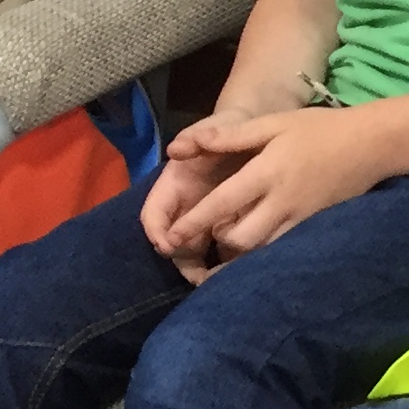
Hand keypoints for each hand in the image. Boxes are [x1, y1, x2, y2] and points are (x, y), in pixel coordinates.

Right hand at [138, 115, 255, 278]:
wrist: (254, 132)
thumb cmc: (227, 129)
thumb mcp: (212, 128)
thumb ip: (196, 137)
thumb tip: (175, 149)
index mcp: (174, 186)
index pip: (154, 214)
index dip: (157, 231)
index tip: (168, 246)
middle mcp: (185, 206)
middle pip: (173, 241)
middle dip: (182, 260)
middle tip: (198, 278)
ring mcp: (204, 218)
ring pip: (194, 250)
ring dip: (201, 267)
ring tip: (215, 281)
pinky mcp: (227, 225)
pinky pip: (219, 248)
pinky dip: (224, 261)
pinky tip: (237, 270)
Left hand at [152, 107, 394, 269]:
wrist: (373, 143)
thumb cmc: (320, 128)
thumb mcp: (274, 123)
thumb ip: (230, 137)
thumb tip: (186, 146)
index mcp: (267, 172)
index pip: (222, 204)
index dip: (194, 223)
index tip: (171, 238)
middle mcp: (282, 200)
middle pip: (240, 238)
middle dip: (218, 242)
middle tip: (207, 235)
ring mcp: (301, 217)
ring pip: (262, 249)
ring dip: (240, 251)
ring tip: (227, 245)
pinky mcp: (315, 225)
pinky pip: (282, 247)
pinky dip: (264, 250)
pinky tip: (257, 245)